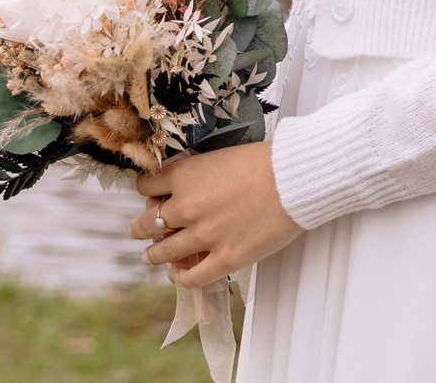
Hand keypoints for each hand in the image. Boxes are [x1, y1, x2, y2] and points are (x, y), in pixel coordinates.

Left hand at [128, 142, 302, 285]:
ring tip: (151, 256)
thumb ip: (198, 174)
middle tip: (141, 231)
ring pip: (163, 253)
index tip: (152, 196)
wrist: (295, 178)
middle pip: (147, 223)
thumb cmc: (266, 161)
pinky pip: (192, 278)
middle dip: (141, 228)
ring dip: (154, 255)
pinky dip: (182, 278)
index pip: (146, 186)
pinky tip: (181, 275)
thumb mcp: (221, 157)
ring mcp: (204, 236)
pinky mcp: (225, 259)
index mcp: (185, 176)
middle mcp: (187, 206)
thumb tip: (187, 188)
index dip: (147, 192)